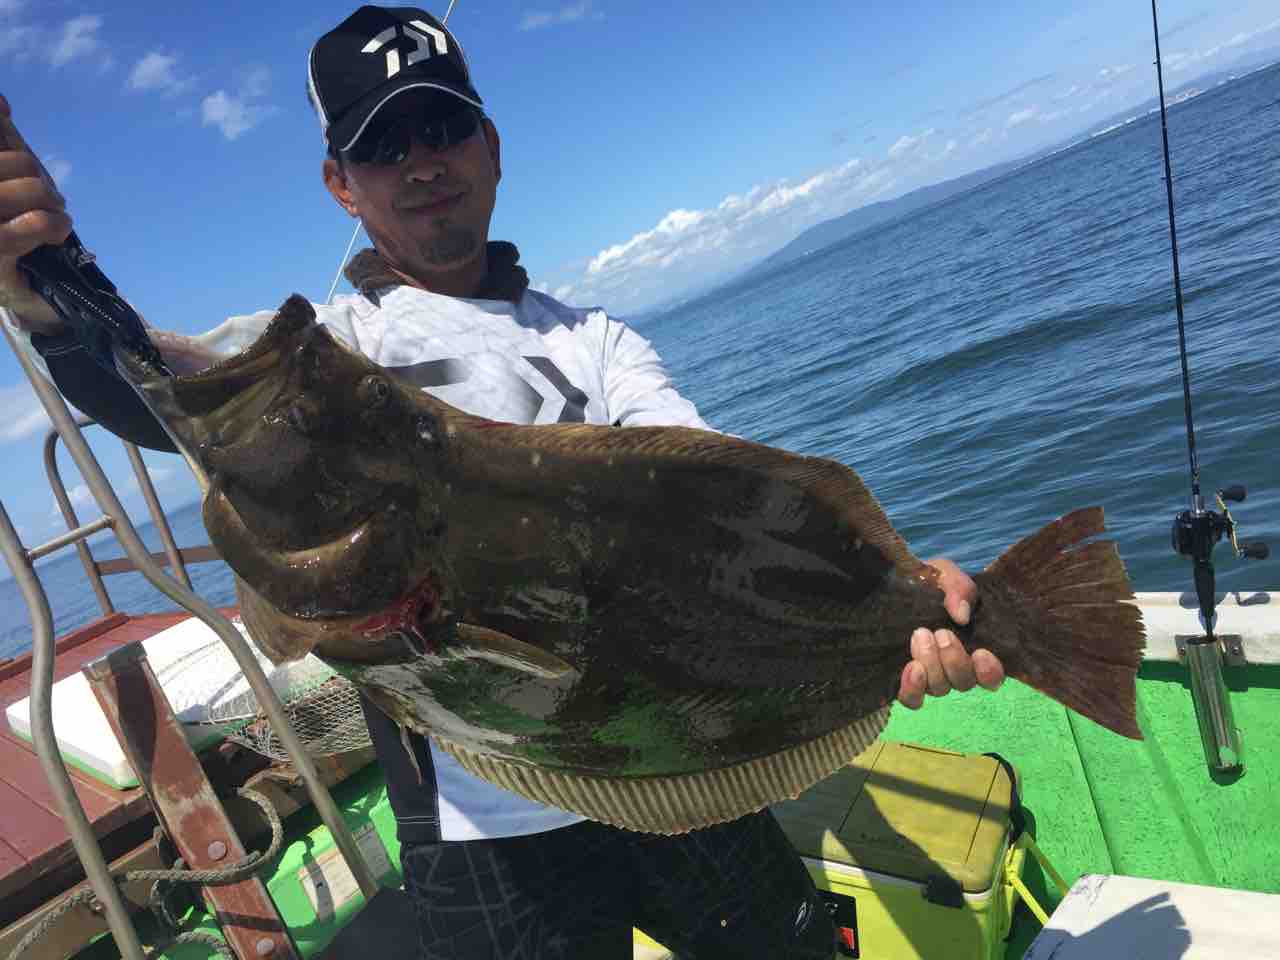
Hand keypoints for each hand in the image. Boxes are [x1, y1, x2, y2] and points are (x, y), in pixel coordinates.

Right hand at [0, 94, 71, 332]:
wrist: (17, 291)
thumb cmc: (5, 230)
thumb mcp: (2, 183)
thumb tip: (0, 101)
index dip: (0, 123)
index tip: (12, 135)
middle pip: (17, 163)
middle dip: (38, 179)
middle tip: (48, 200)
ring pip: (27, 189)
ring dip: (51, 201)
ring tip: (55, 215)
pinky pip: (31, 225)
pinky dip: (53, 223)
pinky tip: (58, 229)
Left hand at [897, 558, 1003, 708]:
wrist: (892, 583)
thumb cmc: (926, 581)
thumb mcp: (944, 574)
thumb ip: (958, 589)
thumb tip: (962, 615)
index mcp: (972, 645)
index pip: (991, 676)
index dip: (990, 672)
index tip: (981, 652)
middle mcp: (953, 666)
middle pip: (963, 682)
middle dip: (953, 659)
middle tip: (939, 632)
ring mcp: (929, 675)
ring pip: (940, 688)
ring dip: (932, 665)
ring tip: (920, 635)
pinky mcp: (905, 678)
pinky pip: (912, 699)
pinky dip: (914, 689)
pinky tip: (911, 668)